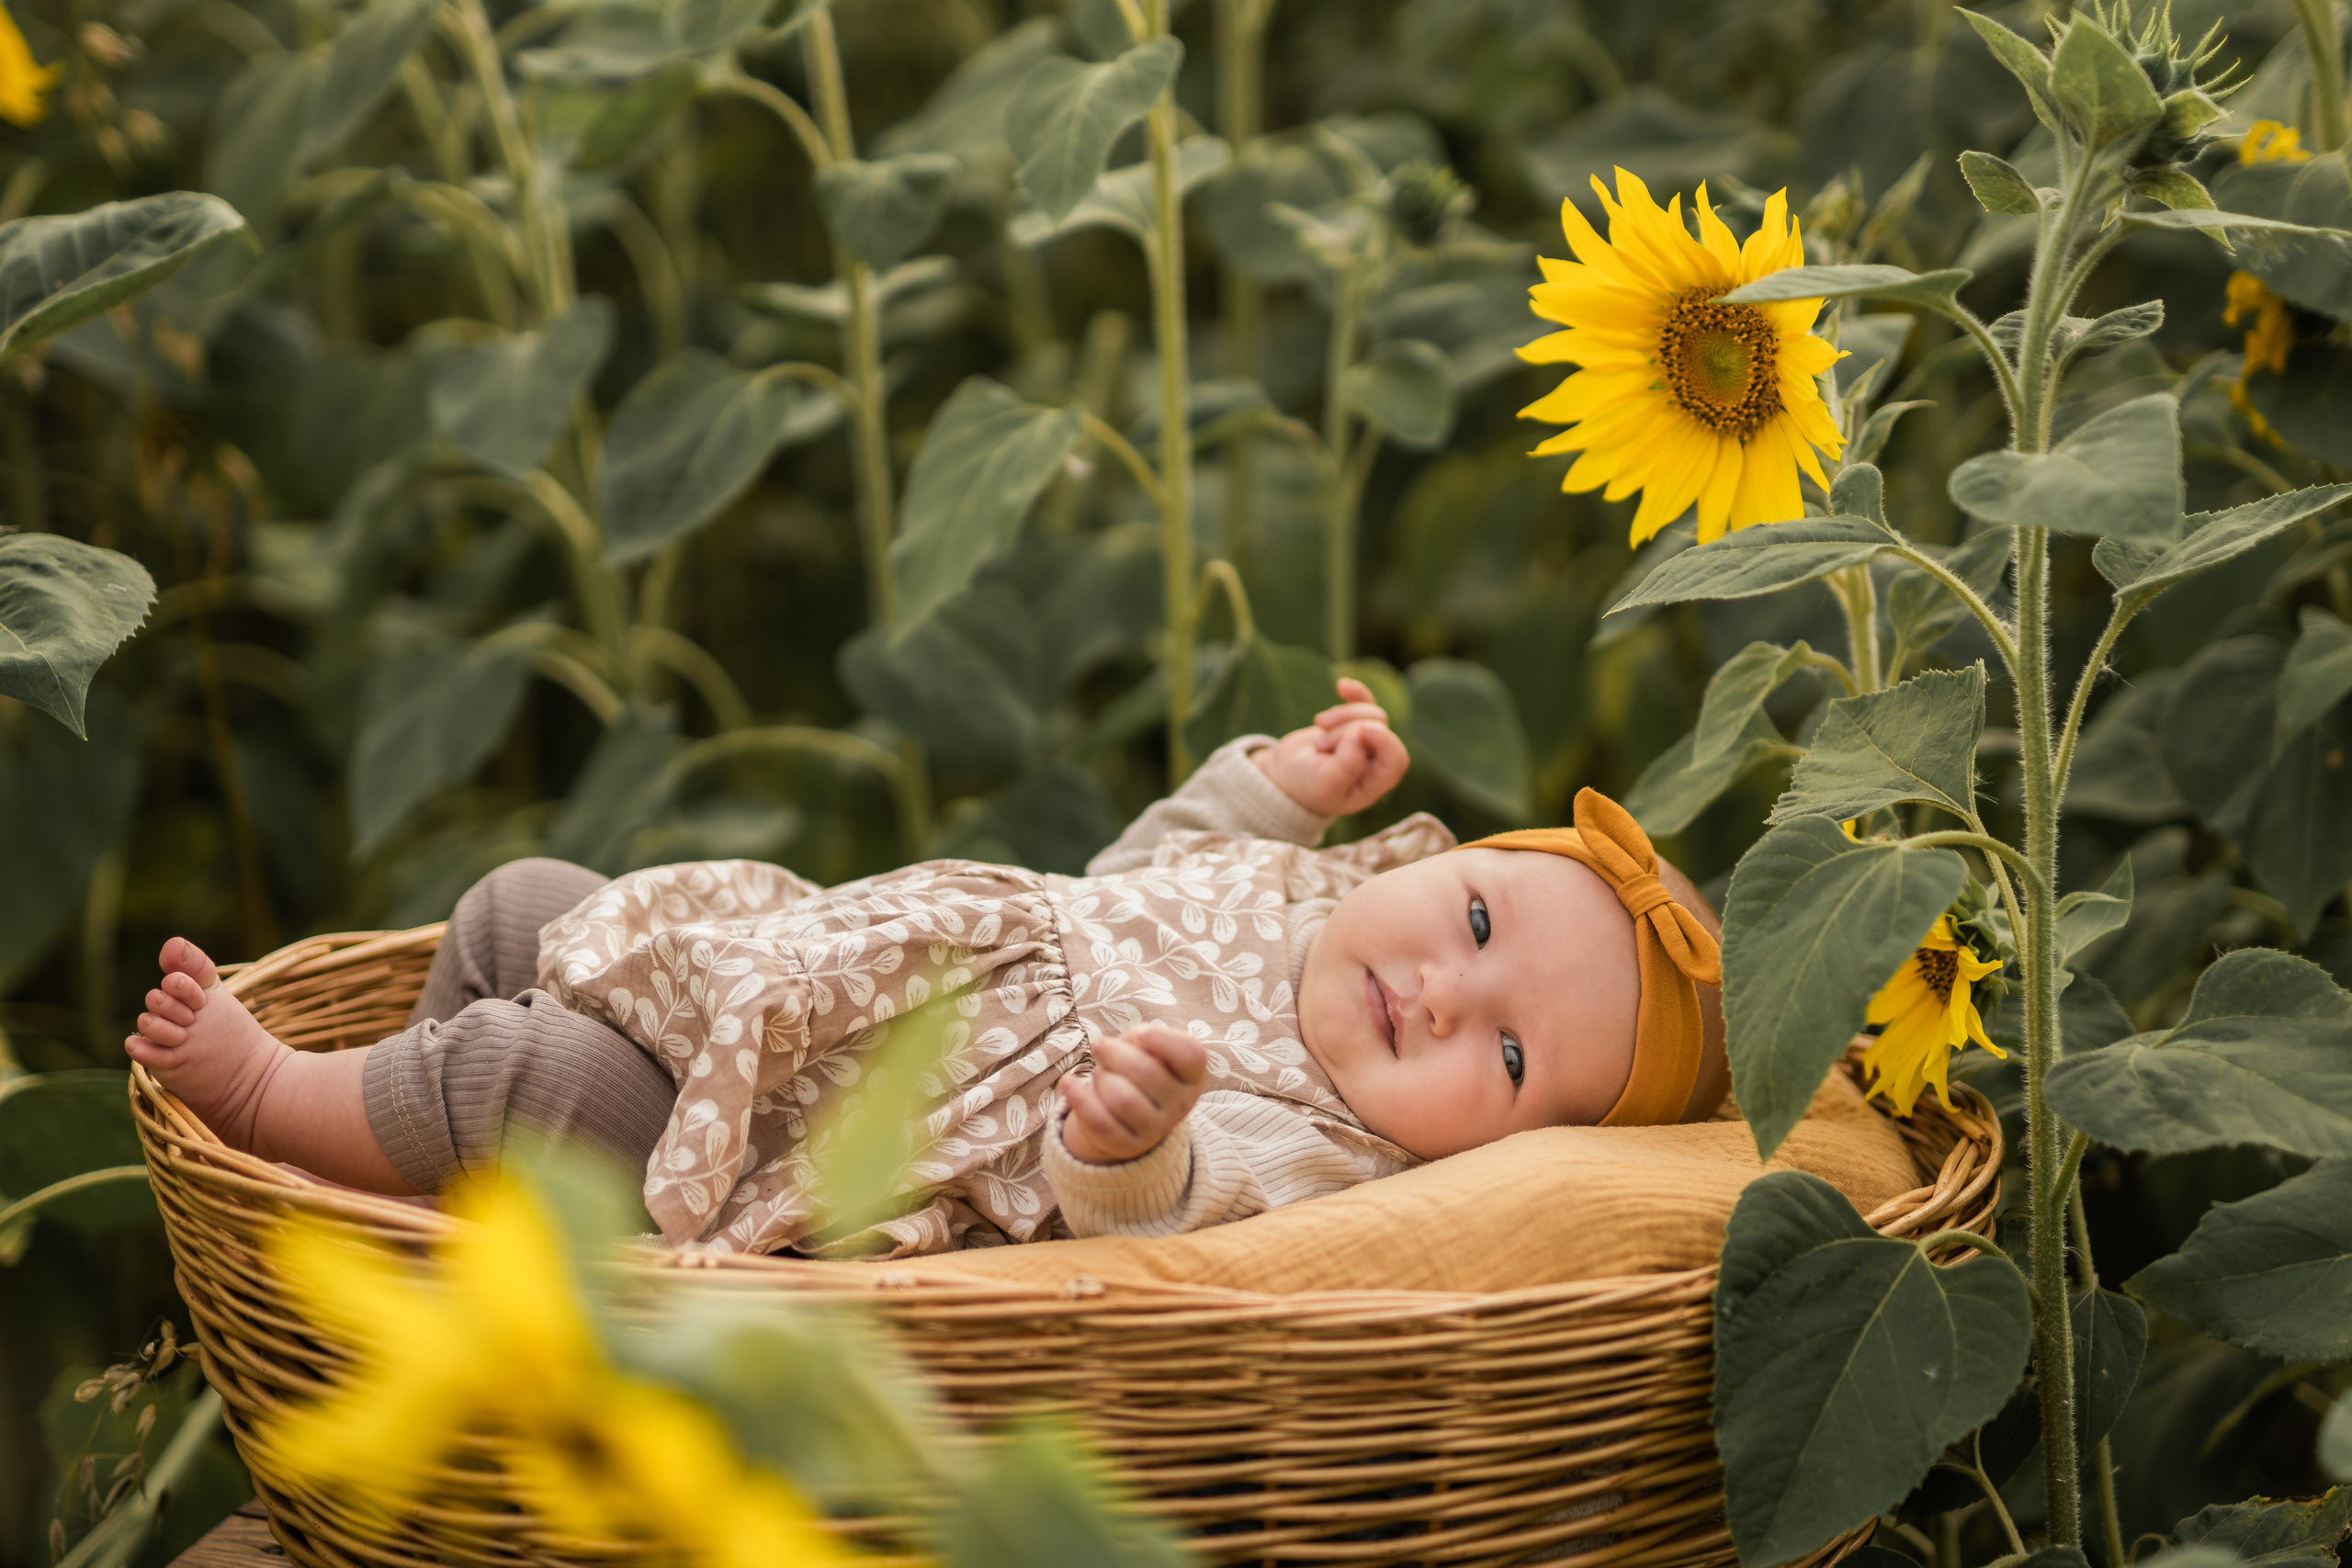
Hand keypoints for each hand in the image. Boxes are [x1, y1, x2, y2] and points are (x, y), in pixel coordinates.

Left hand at [1058, 1023, 1207, 1163]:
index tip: (1137, 1032)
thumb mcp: (1147, 1049)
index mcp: (1191, 1077)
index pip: (1191, 1055)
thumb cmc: (1137, 1070)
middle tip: (1102, 1047)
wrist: (1124, 1117)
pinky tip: (1068, 1081)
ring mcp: (1155, 1129)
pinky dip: (1078, 1097)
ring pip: (1123, 1098)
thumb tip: (1125, 1043)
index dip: (1162, 1038)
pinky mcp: (1125, 1145)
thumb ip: (1141, 1038)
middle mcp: (1180, 1105)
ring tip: (1098, 1075)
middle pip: (1147, 1073)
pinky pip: (1099, 1121)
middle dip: (1115, 1053)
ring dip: (1101, 1078)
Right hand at [1250, 677, 1408, 817]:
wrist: (1288, 772)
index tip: (1360, 729)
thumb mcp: (1323, 783)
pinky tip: (1342, 685)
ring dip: (1341, 716)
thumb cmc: (1306, 785)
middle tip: (1319, 746)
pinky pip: (1365, 701)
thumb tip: (1362, 734)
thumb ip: (1346, 766)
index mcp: (1376, 781)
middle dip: (1346, 730)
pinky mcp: (1356, 722)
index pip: (1396, 759)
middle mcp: (1378, 760)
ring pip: (1370, 713)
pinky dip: (1355, 692)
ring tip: (1319, 728)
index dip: (1384, 740)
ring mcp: (1369, 740)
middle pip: (1379, 730)